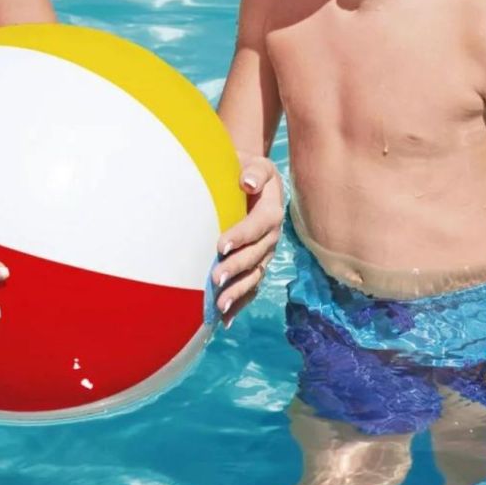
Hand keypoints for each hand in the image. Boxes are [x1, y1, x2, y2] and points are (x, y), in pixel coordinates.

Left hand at [211, 153, 283, 327]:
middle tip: (214, 280)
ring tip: (219, 306)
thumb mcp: (254, 163)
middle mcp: (271, 236)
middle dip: (236, 269)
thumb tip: (247, 182)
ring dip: (238, 292)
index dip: (241, 236)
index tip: (220, 246)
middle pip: (256, 256)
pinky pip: (250, 287)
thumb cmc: (246, 169)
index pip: (258, 226)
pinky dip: (239, 303)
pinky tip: (224, 321)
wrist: (249, 180)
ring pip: (254, 276)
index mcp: (271, 211)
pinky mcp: (256, 264)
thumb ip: (254, 171)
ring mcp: (265, 253)